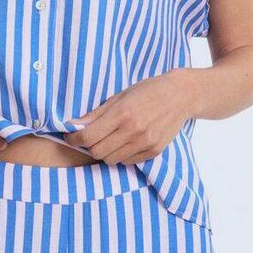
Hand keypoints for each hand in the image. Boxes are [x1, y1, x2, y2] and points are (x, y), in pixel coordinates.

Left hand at [64, 70, 196, 163]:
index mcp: (122, 113)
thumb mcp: (120, 96)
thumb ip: (97, 113)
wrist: (181, 96)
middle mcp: (133, 131)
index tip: (70, 137)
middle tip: (90, 138)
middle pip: (97, 152)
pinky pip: (127, 162)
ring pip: (111, 160)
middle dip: (89, 147)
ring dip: (105, 152)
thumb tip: (74, 125)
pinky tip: (125, 142)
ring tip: (110, 139)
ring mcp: (144, 143)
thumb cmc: (148, 91)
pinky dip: (121, 155)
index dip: (75, 139)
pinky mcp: (153, 152)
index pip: (89, 137)